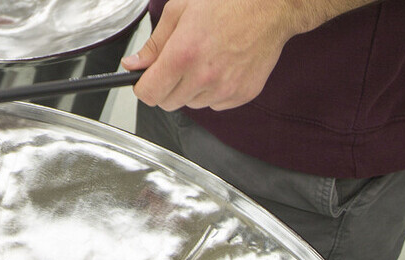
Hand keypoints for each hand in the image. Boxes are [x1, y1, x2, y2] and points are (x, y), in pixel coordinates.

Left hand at [122, 0, 304, 110]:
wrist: (271, 7)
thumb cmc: (228, 2)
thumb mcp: (180, 11)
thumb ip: (154, 44)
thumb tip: (133, 65)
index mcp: (183, 54)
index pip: (148, 94)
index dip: (143, 86)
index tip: (147, 78)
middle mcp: (203, 77)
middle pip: (167, 103)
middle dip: (166, 87)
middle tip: (179, 64)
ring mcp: (224, 89)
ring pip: (191, 104)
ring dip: (191, 89)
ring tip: (205, 61)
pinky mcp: (241, 95)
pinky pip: (215, 104)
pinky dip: (213, 91)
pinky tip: (222, 67)